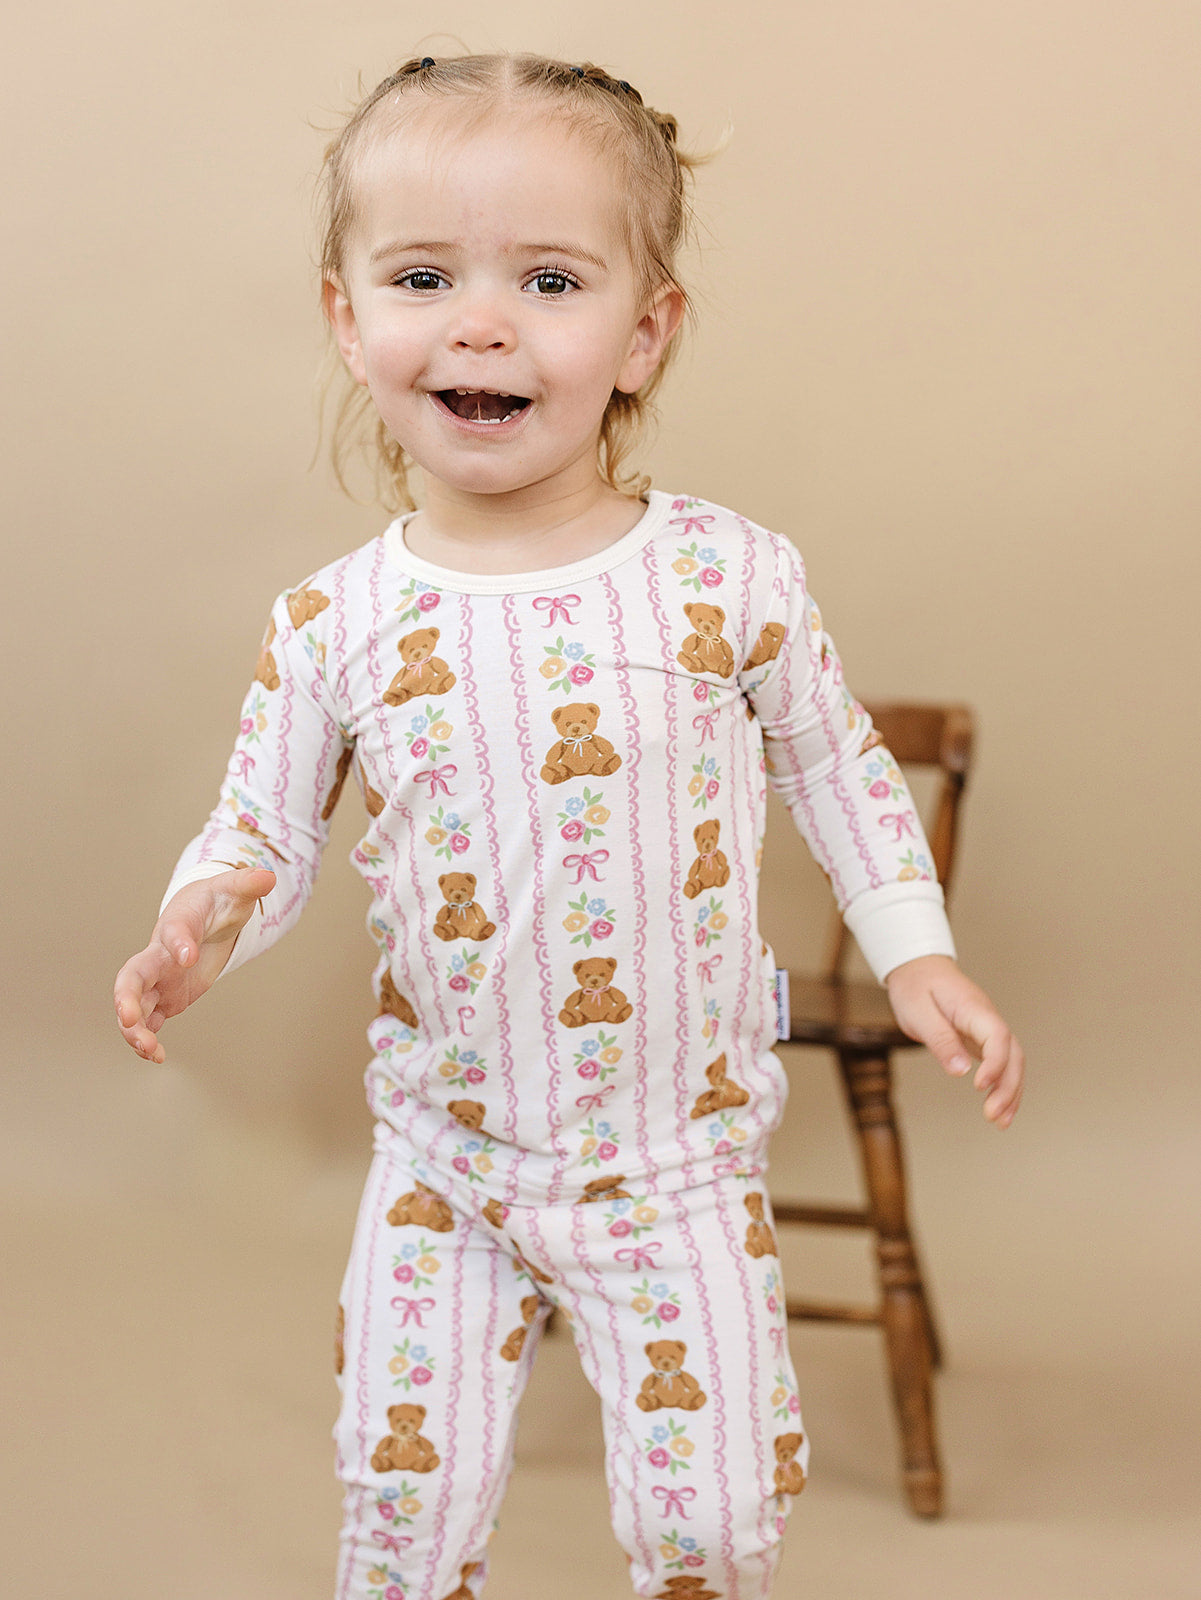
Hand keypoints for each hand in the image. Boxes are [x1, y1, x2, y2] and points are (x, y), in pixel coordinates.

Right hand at [113, 868, 275, 1062]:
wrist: (205, 917)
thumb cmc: (218, 901)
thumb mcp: (234, 891)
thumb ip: (247, 884)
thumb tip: (267, 876)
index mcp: (177, 925)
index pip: (172, 931)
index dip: (178, 942)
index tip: (187, 956)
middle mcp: (160, 954)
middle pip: (132, 975)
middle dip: (126, 996)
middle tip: (129, 1017)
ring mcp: (159, 979)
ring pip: (135, 1005)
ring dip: (135, 1028)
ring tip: (151, 1050)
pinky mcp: (165, 998)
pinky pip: (148, 1021)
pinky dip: (146, 1038)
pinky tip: (156, 1057)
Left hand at [884, 953, 1023, 1127]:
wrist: (917, 968)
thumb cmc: (916, 987)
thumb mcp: (918, 1012)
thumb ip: (941, 1040)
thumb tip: (962, 1071)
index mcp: (973, 1008)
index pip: (998, 1036)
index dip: (995, 1064)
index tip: (979, 1087)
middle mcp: (987, 1019)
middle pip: (1013, 1054)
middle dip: (1008, 1087)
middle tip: (993, 1116)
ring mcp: (987, 1029)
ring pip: (1012, 1061)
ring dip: (1010, 1092)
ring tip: (1000, 1122)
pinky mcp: (982, 1039)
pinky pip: (1001, 1063)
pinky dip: (1003, 1086)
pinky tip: (999, 1110)